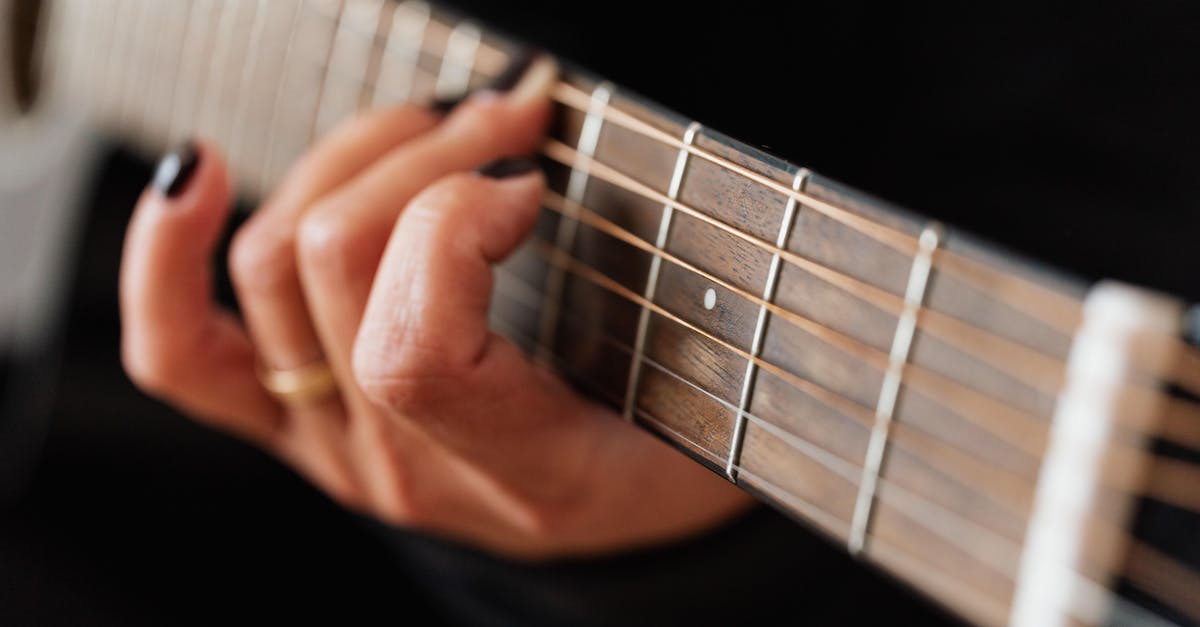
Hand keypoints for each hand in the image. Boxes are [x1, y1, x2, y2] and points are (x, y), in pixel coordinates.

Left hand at [120, 55, 751, 558]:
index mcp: (521, 474)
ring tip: (435, 127)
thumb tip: (554, 138)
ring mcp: (335, 447)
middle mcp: (405, 469)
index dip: (457, 226)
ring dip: (352, 159)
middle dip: (423, 152)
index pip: (413, 350)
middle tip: (509, 116)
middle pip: (336, 270)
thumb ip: (666, 290)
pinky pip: (181, 352)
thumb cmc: (680, 448)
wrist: (627, 518)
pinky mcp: (294, 419)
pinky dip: (166, 259)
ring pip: (274, 265)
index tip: (533, 178)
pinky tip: (200, 179)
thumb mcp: (712, 387)